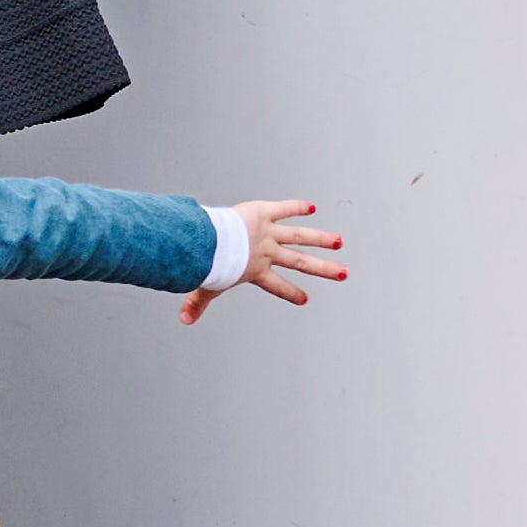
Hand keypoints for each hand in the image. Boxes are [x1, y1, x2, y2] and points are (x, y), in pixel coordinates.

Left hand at [189, 197, 344, 321]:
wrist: (211, 246)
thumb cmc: (209, 265)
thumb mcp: (206, 286)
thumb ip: (197, 302)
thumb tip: (183, 321)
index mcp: (256, 270)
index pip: (277, 285)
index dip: (290, 293)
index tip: (304, 300)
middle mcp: (267, 252)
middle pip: (300, 262)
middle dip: (323, 269)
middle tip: (344, 273)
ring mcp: (268, 233)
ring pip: (300, 235)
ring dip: (320, 238)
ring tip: (339, 241)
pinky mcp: (264, 213)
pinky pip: (284, 209)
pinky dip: (296, 206)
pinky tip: (311, 206)